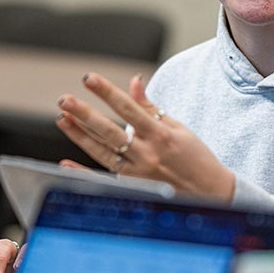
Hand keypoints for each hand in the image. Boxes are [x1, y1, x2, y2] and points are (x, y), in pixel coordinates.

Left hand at [55, 73, 235, 200]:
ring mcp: (138, 173)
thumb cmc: (196, 158)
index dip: (107, 92)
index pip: (128, 108)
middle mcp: (147, 154)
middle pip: (109, 131)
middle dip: (85, 114)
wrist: (211, 194)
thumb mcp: (178, 128)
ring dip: (80, 135)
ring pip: (102, 152)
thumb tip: (134, 82)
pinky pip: (102, 180)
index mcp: (160, 135)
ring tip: (63, 119)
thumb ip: (151, 107)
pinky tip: (64, 162)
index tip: (89, 78)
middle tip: (64, 100)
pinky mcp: (132, 188)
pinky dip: (81, 173)